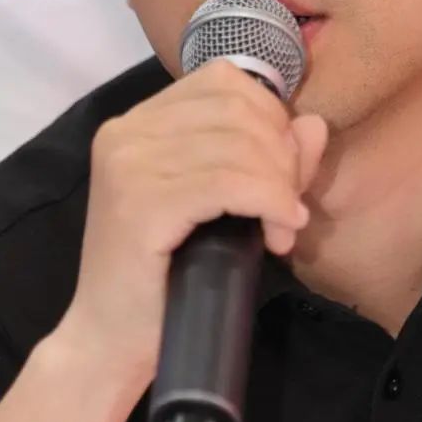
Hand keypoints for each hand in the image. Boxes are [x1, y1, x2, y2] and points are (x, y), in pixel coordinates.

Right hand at [55, 58, 327, 392]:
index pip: (223, 80)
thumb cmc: (168, 274)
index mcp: (140, 120)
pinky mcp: (140, 204)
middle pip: (237, 108)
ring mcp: (128, 165)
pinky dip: (269, 202)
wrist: (108, 342)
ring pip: (239, 146)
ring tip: (282, 225)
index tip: (282, 167)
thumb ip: (271, 159)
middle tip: (288, 203)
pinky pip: (229, 183)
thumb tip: (313, 125)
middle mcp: (127, 131)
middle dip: (281, 154)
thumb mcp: (227, 204)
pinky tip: (280, 230)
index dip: (269, 115)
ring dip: (279, 186)